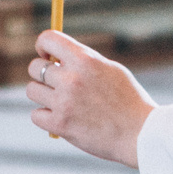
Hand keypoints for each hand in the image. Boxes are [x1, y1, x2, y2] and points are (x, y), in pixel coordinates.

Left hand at [26, 31, 154, 167]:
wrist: (140, 134)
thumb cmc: (129, 101)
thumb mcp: (110, 70)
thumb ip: (84, 61)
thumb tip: (58, 57)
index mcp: (84, 59)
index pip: (47, 38)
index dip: (43, 45)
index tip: (47, 55)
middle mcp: (71, 78)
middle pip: (34, 67)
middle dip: (42, 74)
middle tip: (56, 84)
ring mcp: (63, 102)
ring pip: (32, 91)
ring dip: (43, 96)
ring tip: (62, 103)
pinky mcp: (60, 125)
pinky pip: (36, 115)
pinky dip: (45, 118)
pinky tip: (62, 119)